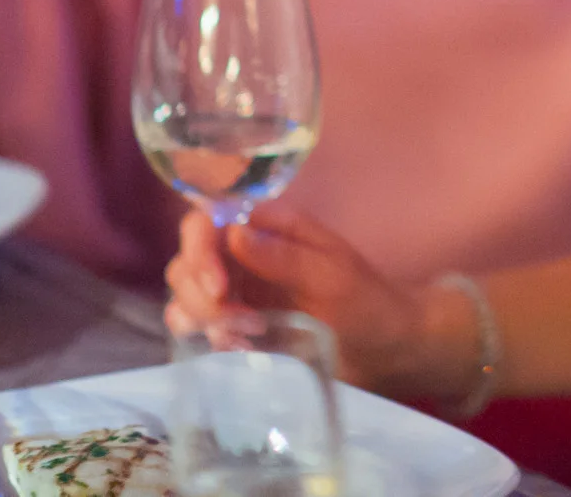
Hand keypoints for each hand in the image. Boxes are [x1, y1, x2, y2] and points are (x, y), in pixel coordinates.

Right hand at [164, 208, 474, 399]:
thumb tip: (232, 234)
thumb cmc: (367, 301)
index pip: (207, 222)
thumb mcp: (332, 275)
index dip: (199, 250)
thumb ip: (284, 256)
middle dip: (198, 292)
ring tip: (242, 337)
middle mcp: (245, 254)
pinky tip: (236, 348)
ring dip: (198, 316)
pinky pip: (196, 326)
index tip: (219, 287)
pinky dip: (203, 337)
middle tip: (234, 320)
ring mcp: (238, 290)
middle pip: (187, 260)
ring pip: (185, 294)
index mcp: (268, 227)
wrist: (385, 349)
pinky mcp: (236, 325)